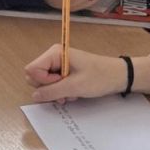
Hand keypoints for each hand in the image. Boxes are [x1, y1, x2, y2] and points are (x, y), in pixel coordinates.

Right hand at [24, 46, 149, 102]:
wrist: (118, 76)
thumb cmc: (99, 77)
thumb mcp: (74, 86)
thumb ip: (51, 92)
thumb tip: (34, 96)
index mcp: (55, 53)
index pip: (31, 70)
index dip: (42, 81)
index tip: (60, 82)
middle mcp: (54, 57)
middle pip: (35, 77)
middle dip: (48, 88)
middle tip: (66, 90)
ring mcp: (59, 65)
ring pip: (44, 83)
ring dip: (56, 92)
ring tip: (72, 92)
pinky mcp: (64, 72)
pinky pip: (53, 85)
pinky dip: (62, 91)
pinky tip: (74, 92)